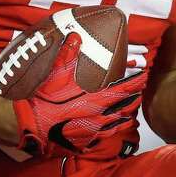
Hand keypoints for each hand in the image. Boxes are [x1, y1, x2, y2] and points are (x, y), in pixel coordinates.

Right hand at [13, 34, 144, 157]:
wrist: (32, 126)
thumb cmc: (44, 101)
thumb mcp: (55, 74)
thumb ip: (67, 54)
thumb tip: (75, 36)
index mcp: (94, 99)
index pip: (122, 89)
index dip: (135, 82)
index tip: (144, 77)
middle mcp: (98, 116)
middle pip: (123, 107)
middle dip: (133, 98)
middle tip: (141, 91)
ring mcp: (93, 130)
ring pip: (117, 123)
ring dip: (126, 114)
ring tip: (132, 110)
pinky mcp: (85, 140)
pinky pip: (106, 135)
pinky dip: (114, 129)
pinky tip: (114, 128)